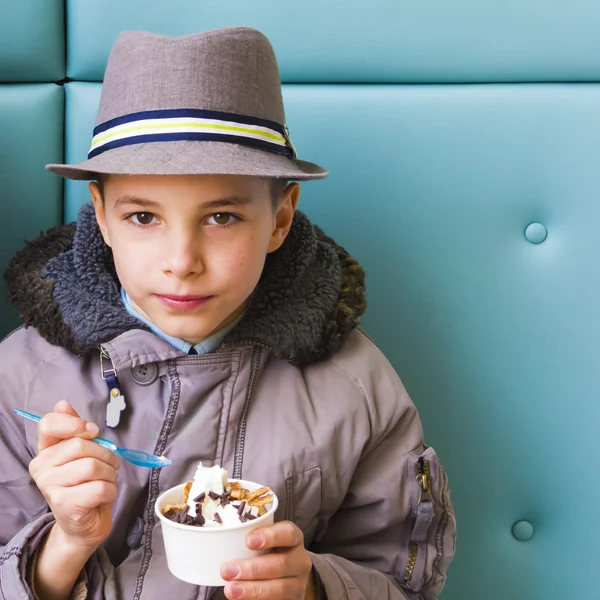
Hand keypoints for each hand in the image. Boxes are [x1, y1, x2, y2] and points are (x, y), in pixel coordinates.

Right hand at [28, 400, 119, 549]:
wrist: (83, 525)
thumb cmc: (85, 484)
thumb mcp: (83, 454)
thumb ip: (75, 429)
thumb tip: (62, 404)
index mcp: (45, 450)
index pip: (49, 424)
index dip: (75, 424)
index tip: (92, 431)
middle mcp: (41, 467)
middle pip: (81, 446)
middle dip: (106, 455)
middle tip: (109, 466)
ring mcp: (50, 487)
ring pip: (93, 466)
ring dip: (110, 474)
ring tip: (104, 482)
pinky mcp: (65, 504)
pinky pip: (100, 487)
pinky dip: (111, 490)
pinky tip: (103, 496)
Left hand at [221, 521, 315, 598]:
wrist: (287, 578)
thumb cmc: (269, 553)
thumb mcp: (266, 541)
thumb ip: (250, 539)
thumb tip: (220, 538)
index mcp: (294, 539)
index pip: (288, 533)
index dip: (270, 536)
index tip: (248, 541)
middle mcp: (300, 560)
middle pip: (281, 564)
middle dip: (252, 569)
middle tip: (227, 570)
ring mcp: (298, 583)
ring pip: (280, 588)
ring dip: (252, 589)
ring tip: (230, 589)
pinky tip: (241, 599)